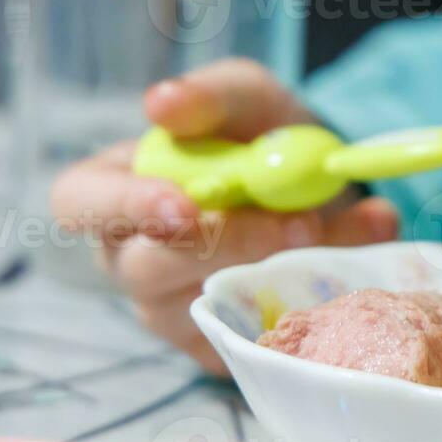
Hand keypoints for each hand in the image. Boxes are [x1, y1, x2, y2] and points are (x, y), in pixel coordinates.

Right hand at [50, 58, 397, 373]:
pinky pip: (264, 331)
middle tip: (301, 223)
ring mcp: (176, 312)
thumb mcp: (246, 99)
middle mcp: (132, 259)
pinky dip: (323, 291)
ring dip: (290, 265)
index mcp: (112, 190)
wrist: (318, 184)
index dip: (123, 208)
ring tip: (353, 226)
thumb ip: (211, 96)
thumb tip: (163, 103)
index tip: (183, 205)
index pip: (78, 204)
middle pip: (150, 269)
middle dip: (231, 245)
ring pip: (215, 303)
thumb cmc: (256, 136)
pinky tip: (363, 252)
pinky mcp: (226, 345)